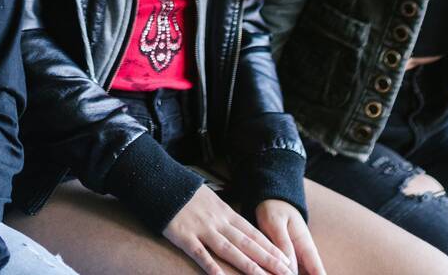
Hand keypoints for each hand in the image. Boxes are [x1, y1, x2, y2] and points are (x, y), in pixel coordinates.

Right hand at [163, 185, 292, 274]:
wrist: (161, 182)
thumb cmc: (186, 193)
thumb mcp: (211, 200)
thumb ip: (225, 215)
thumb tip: (240, 228)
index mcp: (226, 212)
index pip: (253, 232)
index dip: (270, 247)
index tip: (286, 259)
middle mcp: (218, 221)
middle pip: (247, 243)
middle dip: (268, 259)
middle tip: (286, 272)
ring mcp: (201, 228)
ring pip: (229, 249)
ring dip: (248, 265)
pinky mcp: (184, 236)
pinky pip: (199, 253)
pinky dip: (211, 266)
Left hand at [254, 199, 324, 274]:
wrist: (272, 202)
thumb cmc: (274, 210)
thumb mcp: (275, 223)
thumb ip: (282, 243)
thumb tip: (289, 267)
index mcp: (306, 246)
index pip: (318, 271)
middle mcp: (304, 255)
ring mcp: (296, 259)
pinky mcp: (286, 260)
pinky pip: (286, 273)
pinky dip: (281, 274)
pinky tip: (271, 274)